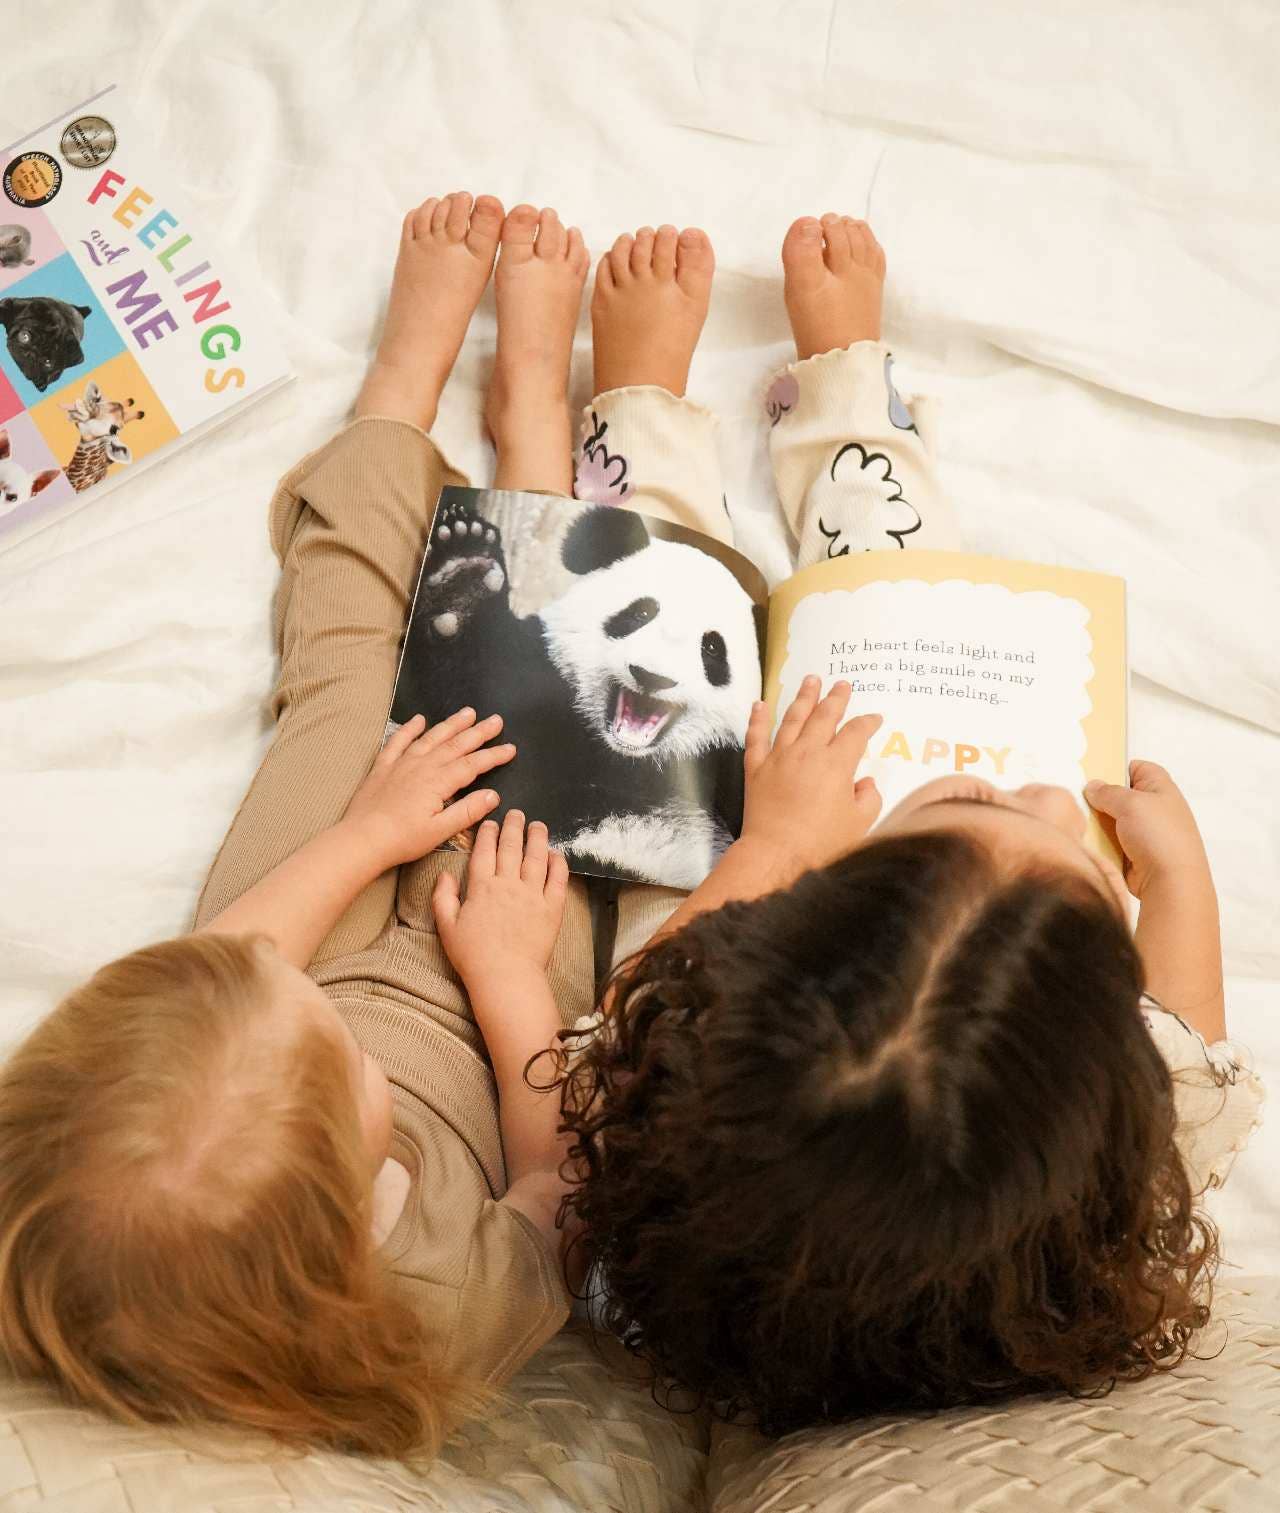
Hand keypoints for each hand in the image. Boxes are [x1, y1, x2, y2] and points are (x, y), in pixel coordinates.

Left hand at [343, 709, 514, 867]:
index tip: (511, 748)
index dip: (493, 756)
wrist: (362, 839)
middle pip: (456, 745)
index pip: (473, 765)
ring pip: (431, 738)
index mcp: (438, 782)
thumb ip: (467, 811)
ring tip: (468, 712)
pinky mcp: (383, 767)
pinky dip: (409, 729)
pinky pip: (398, 741)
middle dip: (478, 732)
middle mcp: (422, 766)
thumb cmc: (402, 839)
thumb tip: (493, 796)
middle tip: (496, 720)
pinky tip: (418, 719)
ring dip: (451, 724)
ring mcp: (401, 763)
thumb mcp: (440, 831)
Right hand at [433, 809, 568, 990]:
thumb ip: (442, 898)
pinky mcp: (552, 907)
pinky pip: (558, 879)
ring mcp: (532, 894)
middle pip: (512, 847)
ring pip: (536, 857)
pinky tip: (556, 854)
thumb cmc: (473, 955)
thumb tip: (445, 875)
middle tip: (517, 814)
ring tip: (538, 825)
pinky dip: (558, 863)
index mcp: (481, 887)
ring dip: (537, 837)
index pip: (484, 851)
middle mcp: (508, 884)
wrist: (505, 976)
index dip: (487, 834)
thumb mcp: (447, 927)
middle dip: (514, 827)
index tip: (490, 823)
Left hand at [739, 676, 882, 878]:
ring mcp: (779, 758)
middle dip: (836, 698)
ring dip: (803, 698)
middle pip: (824, 716)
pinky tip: (760, 704)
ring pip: (792, 719)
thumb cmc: (822, 844)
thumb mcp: (859, 824)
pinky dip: (757, 719)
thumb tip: (865, 783)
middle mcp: (807, 752)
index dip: (868, 723)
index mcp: (836, 764)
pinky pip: (756, 737)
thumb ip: (868, 798)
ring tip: (811, 679)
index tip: (875, 719)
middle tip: (842, 684)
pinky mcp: (756, 770)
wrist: (777, 856)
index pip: (856, 733)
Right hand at [1085, 759, 1212, 899]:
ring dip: (1098, 822)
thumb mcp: (1130, 803)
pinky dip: (1099, 842)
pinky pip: (1110, 841)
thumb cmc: (1159, 836)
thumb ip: (1107, 791)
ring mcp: (1143, 832)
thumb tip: (1092, 787)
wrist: (1170, 881)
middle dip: (1100, 798)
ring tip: (1080, 821)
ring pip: (1111, 819)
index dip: (1117, 768)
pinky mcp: (1133, 853)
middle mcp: (1153, 808)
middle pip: (1119, 795)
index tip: (1094, 773)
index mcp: (1160, 788)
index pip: (1137, 768)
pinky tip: (1087, 841)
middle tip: (1080, 798)